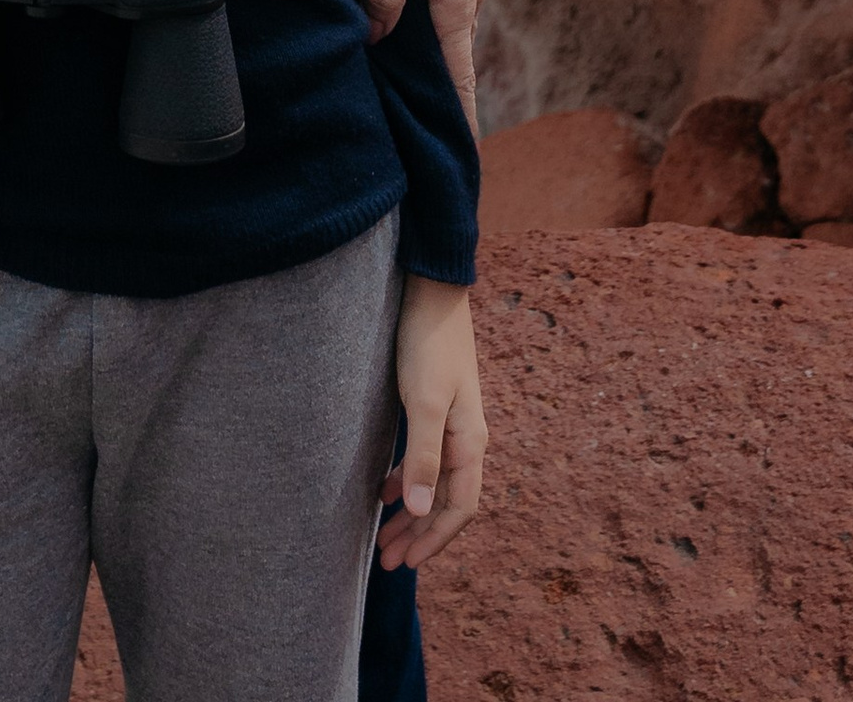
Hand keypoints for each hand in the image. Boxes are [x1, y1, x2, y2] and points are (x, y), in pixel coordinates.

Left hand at [366, 0, 500, 123]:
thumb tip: (374, 39)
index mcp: (457, 4)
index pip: (460, 78)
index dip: (461, 117)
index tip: (464, 158)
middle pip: (456, 61)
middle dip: (446, 97)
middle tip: (430, 136)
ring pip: (450, 32)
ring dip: (438, 61)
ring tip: (418, 93)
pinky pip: (447, 6)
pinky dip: (434, 27)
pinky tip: (413, 29)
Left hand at [374, 277, 484, 572]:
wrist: (431, 290)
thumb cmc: (428, 345)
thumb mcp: (424, 402)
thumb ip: (423, 456)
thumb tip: (420, 512)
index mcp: (470, 443)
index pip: (459, 508)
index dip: (434, 539)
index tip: (407, 562)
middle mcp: (466, 439)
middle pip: (446, 502)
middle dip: (419, 535)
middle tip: (387, 563)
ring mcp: (451, 424)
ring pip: (434, 484)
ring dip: (411, 513)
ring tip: (382, 538)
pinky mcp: (433, 409)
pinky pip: (424, 460)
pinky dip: (407, 482)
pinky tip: (385, 491)